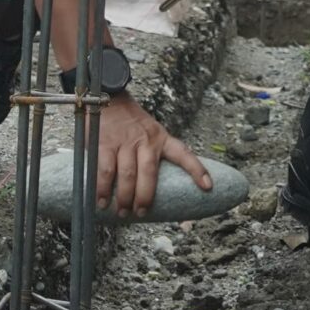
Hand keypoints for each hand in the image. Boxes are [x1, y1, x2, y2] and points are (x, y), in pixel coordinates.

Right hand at [93, 93, 209, 219]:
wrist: (107, 96)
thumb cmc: (128, 120)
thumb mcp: (149, 131)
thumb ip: (152, 152)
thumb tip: (151, 185)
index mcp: (161, 138)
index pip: (183, 154)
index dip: (197, 170)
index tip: (208, 187)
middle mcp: (145, 140)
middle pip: (149, 174)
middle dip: (145, 197)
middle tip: (141, 212)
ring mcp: (125, 141)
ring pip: (128, 175)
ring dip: (124, 197)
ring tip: (122, 212)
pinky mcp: (105, 143)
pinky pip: (105, 170)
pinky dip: (103, 188)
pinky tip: (101, 200)